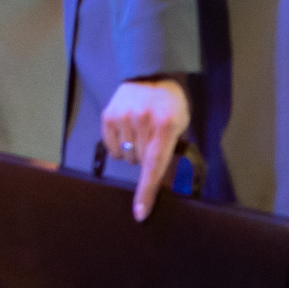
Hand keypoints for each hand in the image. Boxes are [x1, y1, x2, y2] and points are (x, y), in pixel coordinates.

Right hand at [100, 76, 192, 220]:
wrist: (151, 74)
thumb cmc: (170, 104)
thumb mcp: (180, 124)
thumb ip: (171, 150)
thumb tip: (159, 181)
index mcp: (165, 126)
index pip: (155, 166)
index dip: (147, 192)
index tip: (140, 213)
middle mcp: (143, 122)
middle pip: (140, 163)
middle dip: (146, 158)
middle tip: (152, 139)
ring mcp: (123, 118)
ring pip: (126, 157)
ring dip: (133, 151)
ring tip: (140, 131)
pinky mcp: (108, 116)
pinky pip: (112, 148)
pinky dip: (120, 145)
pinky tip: (127, 130)